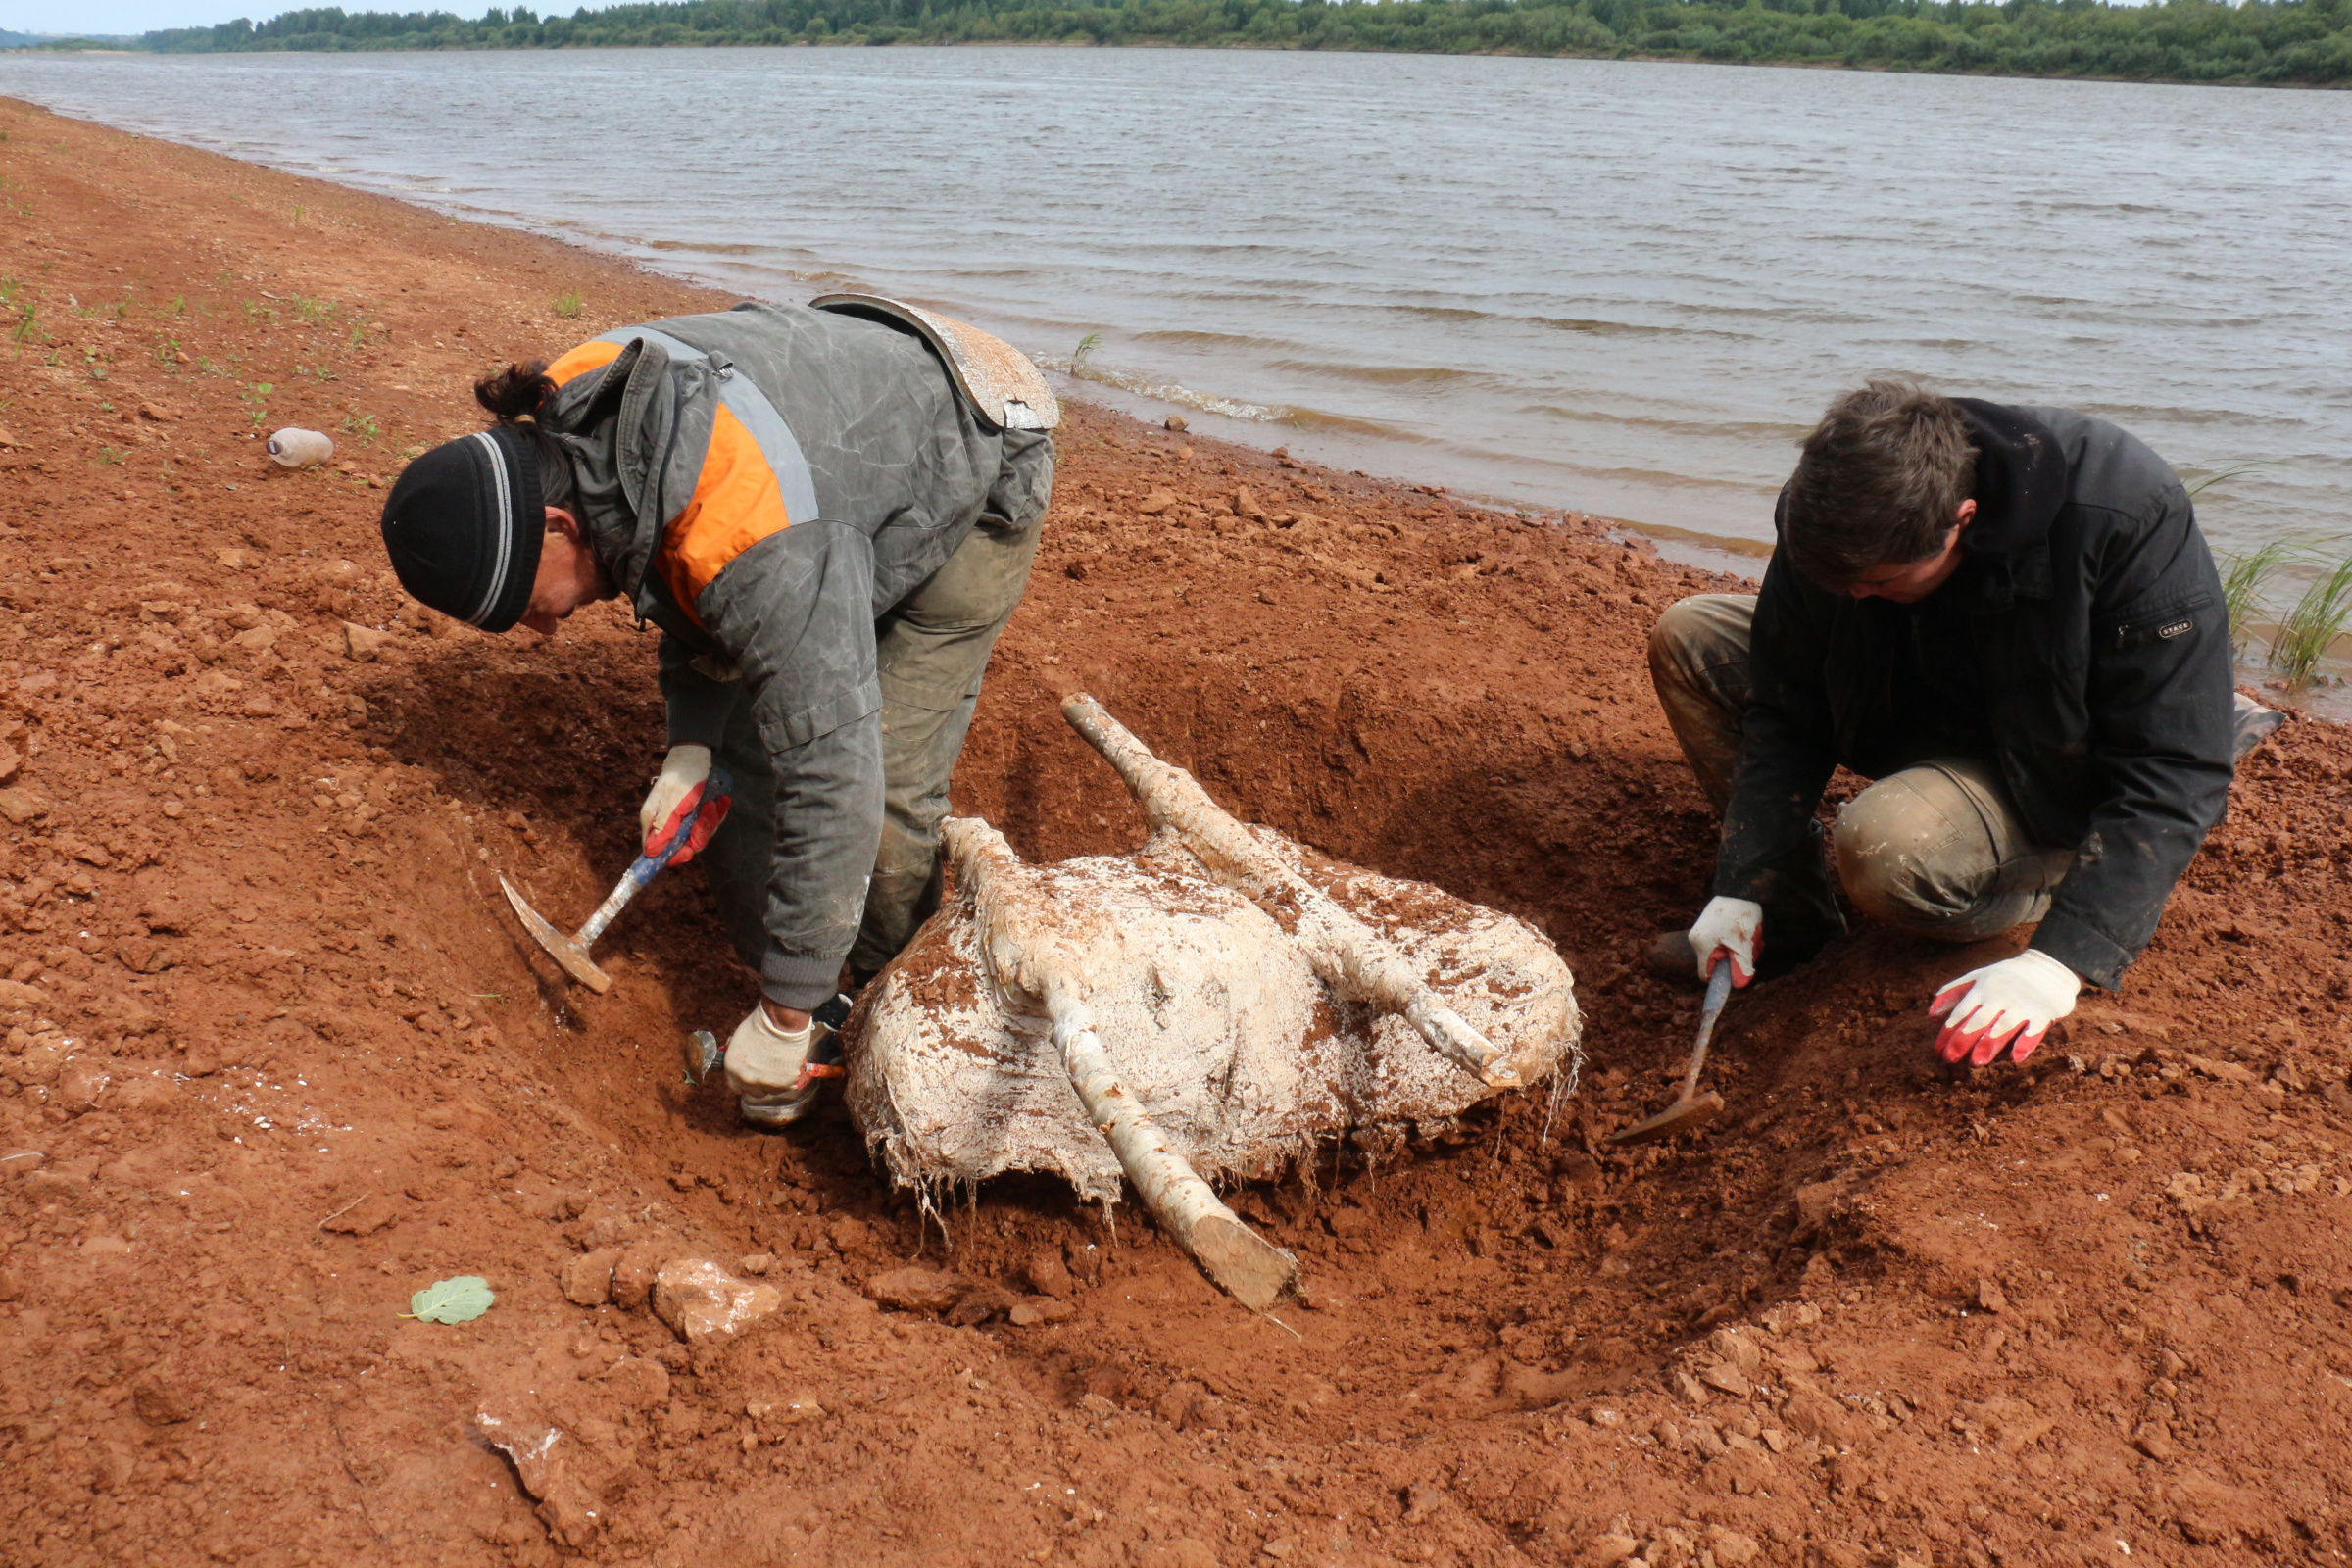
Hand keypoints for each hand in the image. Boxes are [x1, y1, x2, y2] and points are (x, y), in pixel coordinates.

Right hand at [639, 744, 727, 865]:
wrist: (693, 758)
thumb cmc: (680, 780)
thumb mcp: (672, 804)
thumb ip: (664, 828)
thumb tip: (651, 853)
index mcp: (654, 823)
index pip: (660, 852)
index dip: (675, 855)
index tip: (689, 849)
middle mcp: (667, 824)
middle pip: (685, 845)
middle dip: (700, 833)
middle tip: (705, 816)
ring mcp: (683, 819)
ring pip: (700, 834)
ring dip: (711, 820)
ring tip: (713, 802)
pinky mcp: (697, 813)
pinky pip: (710, 822)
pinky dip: (717, 812)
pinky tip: (722, 800)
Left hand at [724, 1002, 812, 1097]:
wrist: (780, 1021)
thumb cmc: (760, 1025)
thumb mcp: (739, 1041)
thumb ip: (740, 1057)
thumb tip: (743, 1061)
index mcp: (732, 1070)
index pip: (736, 1087)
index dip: (745, 1082)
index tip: (753, 1077)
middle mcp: (747, 1080)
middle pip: (756, 1093)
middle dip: (762, 1084)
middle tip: (769, 1070)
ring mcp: (767, 1083)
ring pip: (773, 1090)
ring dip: (777, 1081)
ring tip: (781, 1064)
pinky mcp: (785, 1082)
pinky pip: (788, 1084)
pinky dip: (789, 1076)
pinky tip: (789, 1062)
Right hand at [1688, 896, 1762, 986]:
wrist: (1739, 889)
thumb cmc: (1740, 915)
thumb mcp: (1744, 944)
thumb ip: (1741, 967)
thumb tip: (1739, 986)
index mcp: (1701, 945)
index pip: (1705, 974)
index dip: (1722, 976)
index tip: (1737, 968)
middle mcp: (1695, 939)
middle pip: (1715, 963)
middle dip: (1734, 960)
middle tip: (1750, 948)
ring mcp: (1700, 931)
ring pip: (1719, 952)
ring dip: (1736, 949)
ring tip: (1750, 937)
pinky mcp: (1706, 925)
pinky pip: (1719, 942)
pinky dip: (1732, 941)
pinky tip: (1744, 932)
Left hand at [1929, 949, 2080, 1066]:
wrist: (2049, 965)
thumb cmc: (2007, 975)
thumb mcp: (1978, 977)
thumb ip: (1953, 993)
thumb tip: (1930, 1014)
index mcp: (1983, 989)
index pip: (1961, 1012)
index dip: (1948, 1032)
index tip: (1937, 1050)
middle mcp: (2000, 997)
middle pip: (1979, 1021)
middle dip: (1963, 1040)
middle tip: (1950, 1059)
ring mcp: (2023, 1005)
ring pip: (2003, 1026)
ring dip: (1989, 1044)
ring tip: (1976, 1062)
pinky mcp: (2044, 1012)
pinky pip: (2034, 1029)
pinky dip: (2025, 1043)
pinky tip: (2015, 1058)